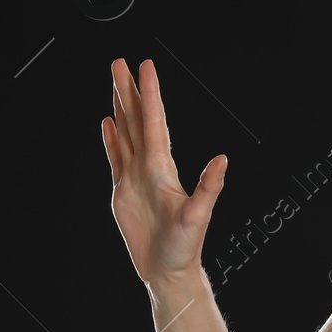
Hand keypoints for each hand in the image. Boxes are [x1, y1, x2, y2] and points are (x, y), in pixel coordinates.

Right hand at [101, 58, 227, 285]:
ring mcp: (136, 176)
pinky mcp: (124, 190)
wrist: (168, 268)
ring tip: (115, 83)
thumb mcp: (199, 216)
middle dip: (129, 91)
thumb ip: (209, 187)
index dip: (150, 94)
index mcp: (164, 167)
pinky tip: (108, 122)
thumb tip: (223, 160)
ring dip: (120, 108)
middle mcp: (150, 166)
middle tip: (120, 63)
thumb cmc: (185, 246)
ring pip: (126, 133)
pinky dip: (111, 139)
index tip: (146, 67)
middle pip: (137, 120)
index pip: (155, 122)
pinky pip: (116, 157)